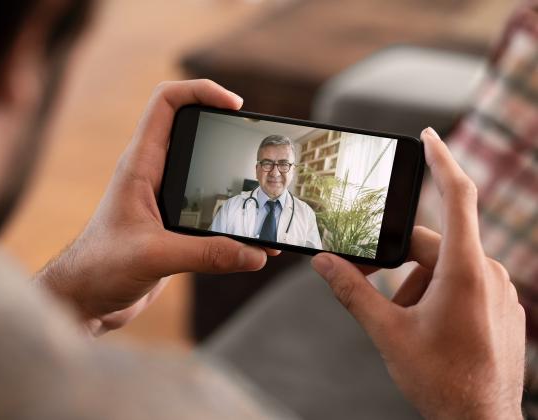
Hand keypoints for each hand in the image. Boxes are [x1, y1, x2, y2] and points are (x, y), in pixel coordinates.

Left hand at [35, 80, 278, 334]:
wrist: (86, 299)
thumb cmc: (100, 268)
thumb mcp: (155, 256)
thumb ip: (206, 255)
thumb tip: (255, 253)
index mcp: (140, 166)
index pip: (167, 103)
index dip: (201, 91)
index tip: (235, 105)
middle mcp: (153, 175)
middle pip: (192, 130)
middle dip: (226, 130)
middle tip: (256, 142)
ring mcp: (165, 199)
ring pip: (204, 171)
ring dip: (233, 177)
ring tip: (264, 191)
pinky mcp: (174, 225)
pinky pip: (209, 209)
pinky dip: (232, 216)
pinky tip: (252, 237)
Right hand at [311, 128, 524, 418]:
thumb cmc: (440, 380)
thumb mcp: (386, 331)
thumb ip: (351, 291)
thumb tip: (322, 262)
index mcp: (464, 271)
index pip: (457, 196)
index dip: (441, 160)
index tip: (427, 134)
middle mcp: (488, 273)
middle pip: (432, 242)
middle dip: (399, 261)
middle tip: (371, 284)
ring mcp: (498, 290)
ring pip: (445, 265)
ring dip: (415, 283)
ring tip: (402, 321)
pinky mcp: (499, 305)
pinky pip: (461, 281)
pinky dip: (435, 292)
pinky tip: (423, 325)